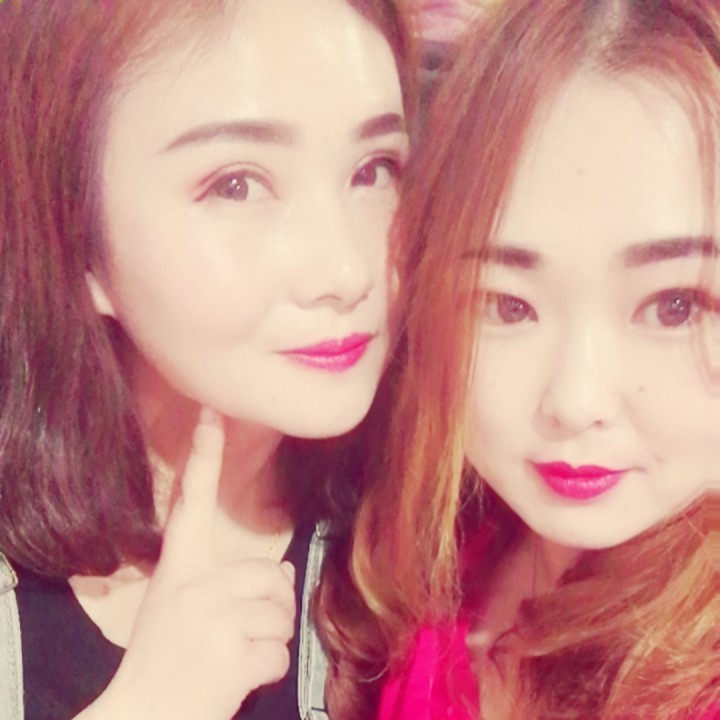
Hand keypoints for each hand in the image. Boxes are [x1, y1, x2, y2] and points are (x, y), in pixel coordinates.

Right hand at [77, 408, 295, 719]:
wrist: (144, 717)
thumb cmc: (168, 660)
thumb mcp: (185, 610)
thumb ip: (229, 582)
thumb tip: (283, 569)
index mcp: (178, 570)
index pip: (192, 502)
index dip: (204, 456)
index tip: (213, 412)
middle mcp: (193, 586)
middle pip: (272, 574)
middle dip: (271, 609)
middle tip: (235, 636)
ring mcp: (212, 619)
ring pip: (283, 613)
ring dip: (271, 641)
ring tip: (233, 656)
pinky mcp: (230, 655)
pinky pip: (282, 653)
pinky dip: (268, 671)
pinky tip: (235, 679)